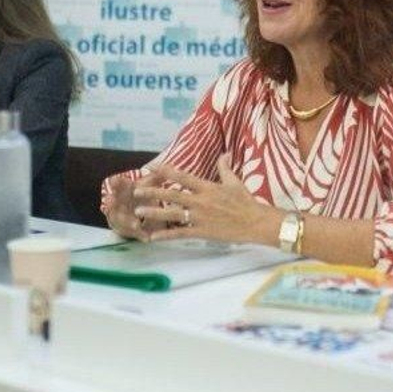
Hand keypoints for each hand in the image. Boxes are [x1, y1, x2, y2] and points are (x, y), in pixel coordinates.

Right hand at [104, 171, 180, 240]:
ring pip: (121, 220)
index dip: (116, 183)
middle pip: (113, 203)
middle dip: (111, 202)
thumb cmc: (140, 194)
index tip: (115, 180)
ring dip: (128, 222)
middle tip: (110, 200)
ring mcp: (120, 217)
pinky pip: (132, 234)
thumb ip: (156, 177)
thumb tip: (168, 166)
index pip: (117, 184)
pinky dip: (140, 235)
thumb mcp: (147, 185)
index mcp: (123, 190)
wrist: (132, 212)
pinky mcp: (127, 230)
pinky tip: (147, 238)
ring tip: (136, 224)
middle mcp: (118, 203)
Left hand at [133, 155, 277, 245]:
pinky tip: (153, 237)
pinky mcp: (201, 232)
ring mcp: (200, 217)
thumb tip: (224, 154)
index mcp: (207, 187)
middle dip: (153, 192)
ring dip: (154, 213)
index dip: (166, 171)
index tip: (152, 167)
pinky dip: (166, 235)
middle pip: (172, 195)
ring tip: (138, 212)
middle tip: (137, 191)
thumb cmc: (246, 202)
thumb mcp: (234, 182)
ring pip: (172, 214)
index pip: (182, 177)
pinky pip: (180, 233)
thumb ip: (225, 168)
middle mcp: (200, 201)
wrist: (255, 222)